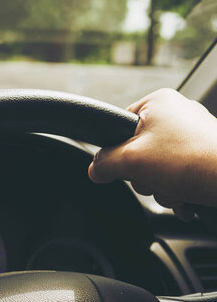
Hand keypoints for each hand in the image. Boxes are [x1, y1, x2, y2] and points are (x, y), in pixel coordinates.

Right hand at [88, 88, 216, 219]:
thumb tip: (95, 170)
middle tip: (155, 180)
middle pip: (138, 150)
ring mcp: (195, 133)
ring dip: (162, 187)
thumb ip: (104, 163)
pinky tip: (185, 198)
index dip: (118, 151)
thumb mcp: (132, 161)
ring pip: (159, 166)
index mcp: (158, 102)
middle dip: (145, 175)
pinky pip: (179, 173)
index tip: (128, 166)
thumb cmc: (193, 162)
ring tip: (176, 191)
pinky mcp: (207, 153)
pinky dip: (178, 190)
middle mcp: (177, 113)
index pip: (119, 127)